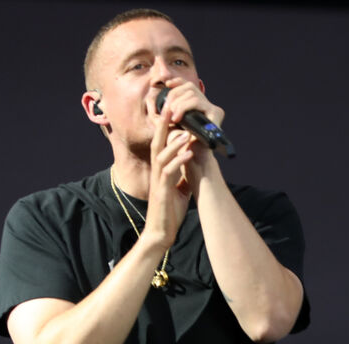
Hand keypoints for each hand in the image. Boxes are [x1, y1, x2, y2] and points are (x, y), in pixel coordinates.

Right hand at [142, 114, 195, 249]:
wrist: (161, 233)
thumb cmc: (169, 212)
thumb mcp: (178, 190)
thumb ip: (182, 175)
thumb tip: (191, 164)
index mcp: (161, 170)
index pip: (161, 143)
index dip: (165, 127)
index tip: (171, 110)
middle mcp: (157, 172)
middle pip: (157, 142)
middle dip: (163, 124)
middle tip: (170, 106)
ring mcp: (158, 181)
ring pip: (162, 155)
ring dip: (174, 143)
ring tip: (185, 132)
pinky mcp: (161, 191)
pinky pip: (169, 173)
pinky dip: (179, 161)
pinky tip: (188, 154)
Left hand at [152, 79, 223, 185]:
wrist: (192, 160)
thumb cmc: (180, 146)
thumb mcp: (167, 125)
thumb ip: (160, 113)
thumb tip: (149, 98)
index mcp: (197, 107)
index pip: (187, 85)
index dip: (177, 81)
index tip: (165, 83)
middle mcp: (207, 106)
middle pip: (189, 86)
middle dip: (175, 94)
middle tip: (166, 108)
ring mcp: (212, 109)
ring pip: (192, 93)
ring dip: (178, 103)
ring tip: (172, 116)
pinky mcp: (216, 113)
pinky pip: (197, 102)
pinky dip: (185, 107)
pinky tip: (177, 117)